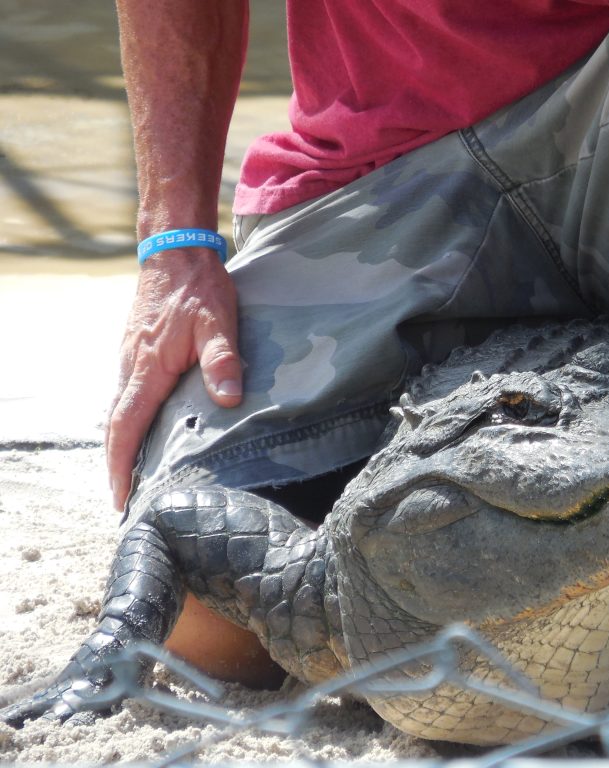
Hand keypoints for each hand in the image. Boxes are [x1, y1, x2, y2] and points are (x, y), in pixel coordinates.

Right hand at [106, 250, 242, 510]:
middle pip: (118, 425)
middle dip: (119, 464)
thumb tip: (228, 400)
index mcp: (148, 367)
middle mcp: (131, 367)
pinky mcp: (137, 352)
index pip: (127, 425)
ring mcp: (130, 359)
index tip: (120, 496)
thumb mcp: (219, 322)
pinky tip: (148, 432)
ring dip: (124, 444)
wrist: (175, 251)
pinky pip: (128, 395)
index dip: (122, 464)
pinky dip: (131, 421)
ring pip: (121, 410)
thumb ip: (222, 361)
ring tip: (137, 476)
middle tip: (127, 499)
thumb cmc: (199, 287)